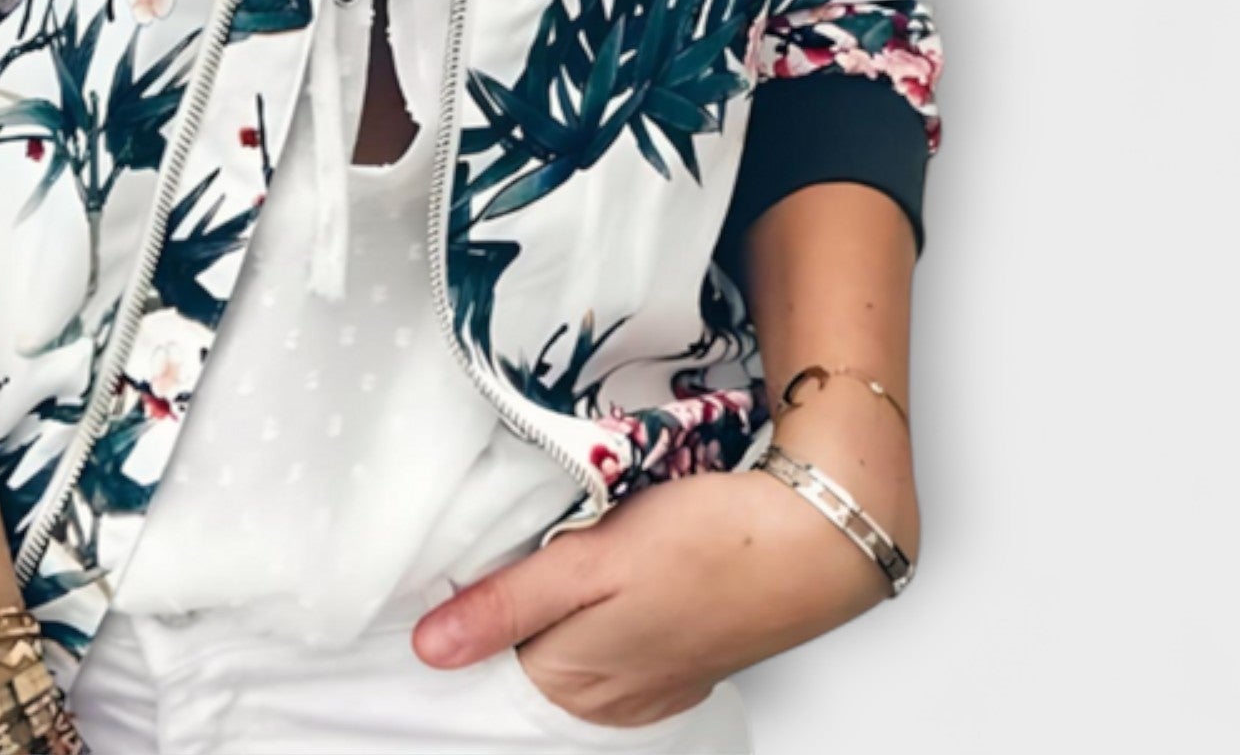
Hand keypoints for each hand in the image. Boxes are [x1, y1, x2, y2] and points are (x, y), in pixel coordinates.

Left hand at [410, 397, 915, 729]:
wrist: (812, 539)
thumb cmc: (705, 543)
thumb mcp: (591, 562)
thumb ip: (509, 606)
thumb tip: (427, 651)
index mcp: (574, 682)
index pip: (484, 667)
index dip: (458, 618)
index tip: (435, 577)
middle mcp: (607, 700)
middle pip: (524, 663)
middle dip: (499, 615)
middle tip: (482, 549)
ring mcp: (648, 684)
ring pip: (566, 654)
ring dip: (546, 612)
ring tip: (536, 552)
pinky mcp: (679, 657)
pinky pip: (610, 650)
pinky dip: (591, 618)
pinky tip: (592, 578)